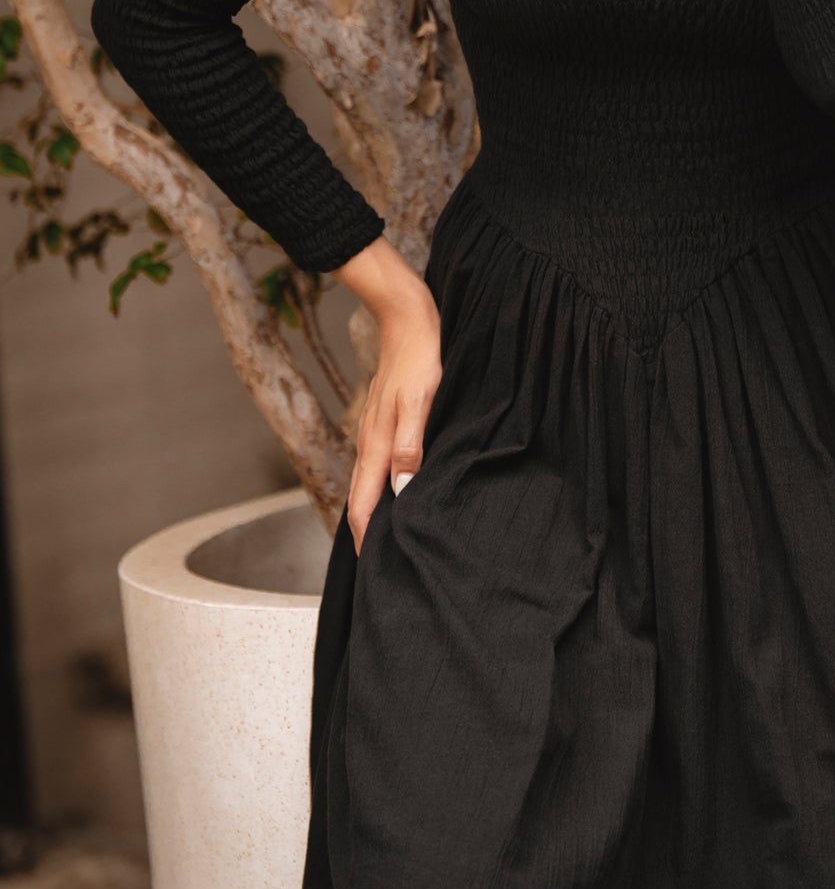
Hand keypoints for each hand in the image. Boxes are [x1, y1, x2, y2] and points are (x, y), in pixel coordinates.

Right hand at [346, 279, 442, 553]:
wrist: (408, 319)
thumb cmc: (420, 359)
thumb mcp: (421, 403)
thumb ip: (409, 446)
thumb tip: (402, 490)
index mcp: (376, 444)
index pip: (363, 504)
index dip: (366, 538)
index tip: (372, 569)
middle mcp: (369, 442)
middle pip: (360, 499)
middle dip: (366, 533)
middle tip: (379, 566)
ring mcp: (374, 431)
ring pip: (368, 483)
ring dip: (374, 512)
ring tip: (386, 539)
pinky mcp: (384, 421)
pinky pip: (377, 465)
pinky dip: (381, 488)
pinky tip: (396, 492)